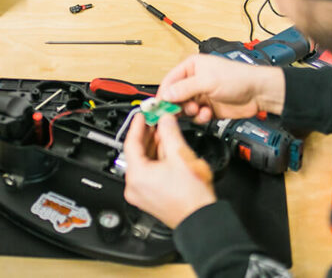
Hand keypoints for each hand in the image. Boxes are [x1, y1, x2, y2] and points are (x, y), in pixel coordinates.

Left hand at [123, 113, 215, 228]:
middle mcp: (134, 186)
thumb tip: (166, 120)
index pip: (131, 143)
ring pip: (144, 163)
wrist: (200, 217)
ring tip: (165, 133)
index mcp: (137, 175)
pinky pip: (149, 173)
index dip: (138, 125)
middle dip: (149, 135)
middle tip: (157, 120)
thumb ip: (170, 133)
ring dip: (154, 147)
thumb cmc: (191, 195)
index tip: (143, 114)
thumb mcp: (180, 155)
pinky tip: (168, 151)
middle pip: (137, 153)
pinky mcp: (150, 198)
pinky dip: (157, 160)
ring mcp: (141, 194)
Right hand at [157, 54, 284, 123]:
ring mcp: (201, 95)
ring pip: (184, 109)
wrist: (258, 93)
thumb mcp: (208, 81)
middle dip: (177, 106)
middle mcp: (194, 81)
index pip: (169, 81)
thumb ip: (185, 88)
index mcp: (191, 67)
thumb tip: (166, 94)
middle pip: (175, 97)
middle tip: (180, 111)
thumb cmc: (239, 78)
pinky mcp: (208, 109)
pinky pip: (195, 117)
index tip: (159, 106)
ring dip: (190, 112)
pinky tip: (208, 114)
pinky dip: (200, 118)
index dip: (163, 94)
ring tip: (199, 110)